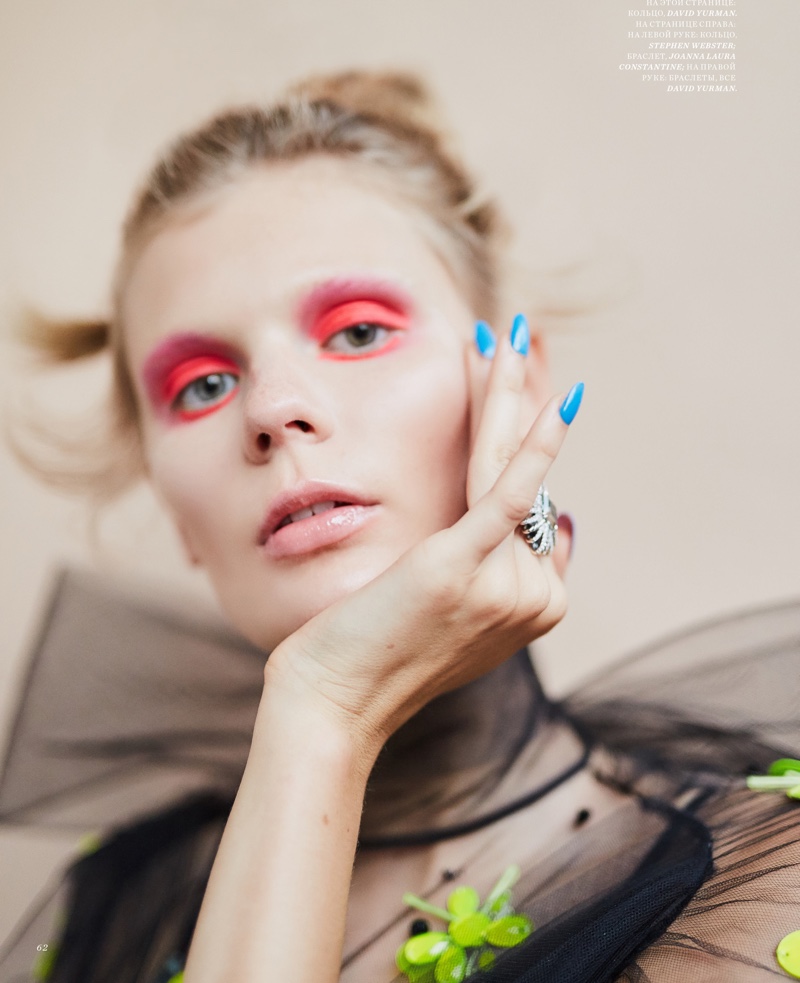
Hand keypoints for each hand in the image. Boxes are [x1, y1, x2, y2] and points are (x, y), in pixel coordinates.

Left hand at [266, 316, 581, 757]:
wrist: (336, 701)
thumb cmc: (381, 658)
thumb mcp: (462, 617)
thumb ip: (512, 574)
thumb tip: (561, 523)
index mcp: (537, 604)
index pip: (532, 504)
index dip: (526, 441)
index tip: (517, 391)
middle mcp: (535, 595)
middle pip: (526, 476)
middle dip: (521, 399)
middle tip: (523, 338)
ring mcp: (507, 584)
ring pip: (509, 467)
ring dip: (506, 391)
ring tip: (510, 335)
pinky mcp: (466, 566)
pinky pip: (506, 492)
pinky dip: (533, 443)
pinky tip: (555, 400)